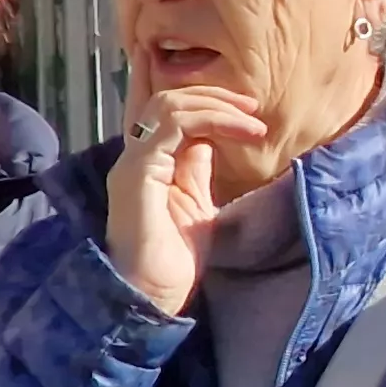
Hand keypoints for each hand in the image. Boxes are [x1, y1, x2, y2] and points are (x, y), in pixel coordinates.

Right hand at [107, 87, 264, 315]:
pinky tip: (241, 130)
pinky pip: (173, 125)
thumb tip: (209, 139)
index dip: (203, 98)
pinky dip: (211, 119)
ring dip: (216, 104)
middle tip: (252, 105)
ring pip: (169, 105)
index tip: (246, 107)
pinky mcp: (138, 172)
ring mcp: (133, 162)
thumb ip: (196, 169)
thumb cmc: (174, 258)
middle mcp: (135, 157)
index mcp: (148, 163)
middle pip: (167, 100)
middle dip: (213, 94)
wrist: (153, 293)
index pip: (166, 112)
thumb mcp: (195, 203)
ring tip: (252, 119)